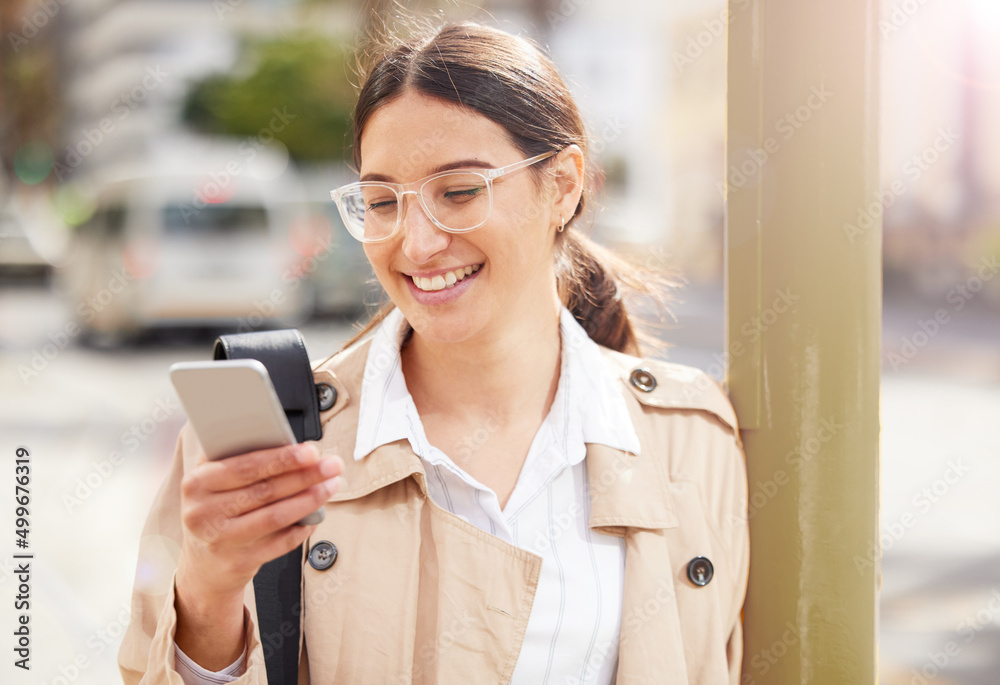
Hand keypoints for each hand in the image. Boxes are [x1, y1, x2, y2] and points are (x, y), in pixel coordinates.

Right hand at [174, 442, 343, 668]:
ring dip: (310, 500)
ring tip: (331, 486)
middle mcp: (203, 512)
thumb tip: (290, 445)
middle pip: (265, 490)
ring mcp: (220, 540)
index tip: (311, 451)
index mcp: (197, 483)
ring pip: (275, 516)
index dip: (282, 458)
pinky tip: (316, 516)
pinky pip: (280, 543)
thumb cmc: (216, 509)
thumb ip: (241, 458)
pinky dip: (302, 528)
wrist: (202, 563)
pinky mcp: (238, 563)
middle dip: (305, 476)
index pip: (245, 466)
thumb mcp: (214, 480)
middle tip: (333, 465)